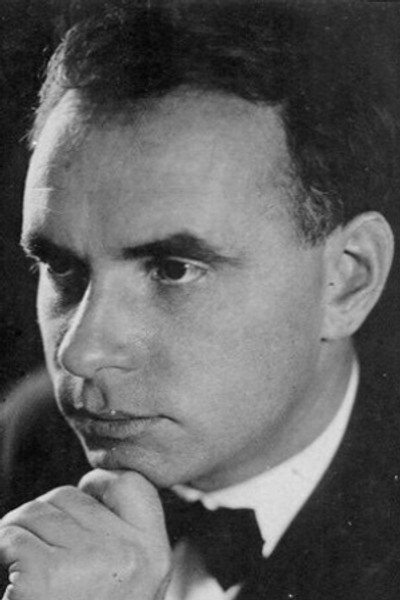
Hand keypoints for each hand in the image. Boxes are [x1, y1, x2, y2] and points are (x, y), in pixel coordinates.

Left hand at [0, 470, 171, 599]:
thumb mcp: (128, 581)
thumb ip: (123, 536)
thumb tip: (91, 486)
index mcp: (153, 554)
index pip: (131, 483)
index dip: (101, 486)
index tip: (86, 497)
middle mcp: (127, 555)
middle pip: (72, 496)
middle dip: (49, 517)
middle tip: (46, 557)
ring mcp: (87, 563)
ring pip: (37, 511)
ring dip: (21, 533)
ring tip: (29, 569)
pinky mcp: (44, 575)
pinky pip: (12, 534)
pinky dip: (3, 549)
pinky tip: (14, 579)